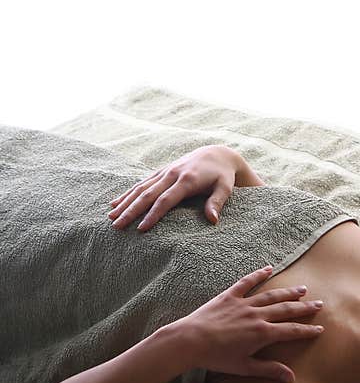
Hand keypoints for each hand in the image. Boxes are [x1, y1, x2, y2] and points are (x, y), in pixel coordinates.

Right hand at [108, 145, 259, 231]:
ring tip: (111, 217)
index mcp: (186, 180)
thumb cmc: (223, 176)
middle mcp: (172, 174)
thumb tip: (212, 220)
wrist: (217, 153)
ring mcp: (164, 171)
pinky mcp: (161, 171)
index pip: (165, 201)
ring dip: (124, 202)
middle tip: (116, 226)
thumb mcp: (225, 188)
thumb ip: (217, 202)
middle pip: (147, 194)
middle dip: (131, 211)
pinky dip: (128, 193)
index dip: (153, 215)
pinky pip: (141, 183)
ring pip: (140, 188)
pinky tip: (116, 202)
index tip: (141, 229)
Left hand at [166, 266, 323, 382]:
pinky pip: (247, 282)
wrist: (189, 341)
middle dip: (304, 308)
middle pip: (286, 310)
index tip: (320, 329)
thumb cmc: (216, 358)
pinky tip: (269, 268)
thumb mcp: (244, 367)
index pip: (292, 331)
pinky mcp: (229, 296)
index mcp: (262, 334)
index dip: (307, 330)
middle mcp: (257, 316)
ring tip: (302, 289)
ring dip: (288, 292)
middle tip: (319, 304)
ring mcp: (244, 304)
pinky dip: (258, 274)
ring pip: (271, 295)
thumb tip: (291, 378)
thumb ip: (269, 370)